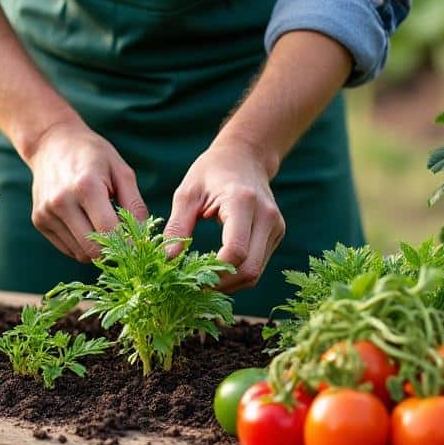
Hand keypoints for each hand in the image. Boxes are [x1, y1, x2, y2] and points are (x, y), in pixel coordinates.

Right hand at [25, 120, 147, 261]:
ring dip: (97, 249)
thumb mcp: (121, 170)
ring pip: (80, 254)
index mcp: (85, 186)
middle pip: (93, 249)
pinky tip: (87, 226)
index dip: (127, 244)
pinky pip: (68, 249)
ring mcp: (46, 213)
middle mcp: (61, 202)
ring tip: (103, 228)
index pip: (109, 232)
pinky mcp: (39, 221)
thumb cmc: (92, 154)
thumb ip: (135, 204)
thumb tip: (143, 237)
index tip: (138, 245)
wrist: (51, 143)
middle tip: (123, 241)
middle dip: (112, 251)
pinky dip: (82, 245)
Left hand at [164, 137, 285, 292]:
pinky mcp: (276, 234)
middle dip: (221, 285)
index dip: (213, 273)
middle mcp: (267, 216)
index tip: (188, 279)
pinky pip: (258, 265)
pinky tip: (216, 273)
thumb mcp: (187, 193)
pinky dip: (237, 275)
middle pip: (249, 270)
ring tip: (202, 283)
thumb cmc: (211, 171)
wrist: (245, 156)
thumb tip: (167, 260)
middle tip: (193, 288)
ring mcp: (276, 227)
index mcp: (243, 202)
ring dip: (229, 285)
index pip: (235, 252)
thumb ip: (177, 227)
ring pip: (256, 273)